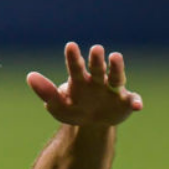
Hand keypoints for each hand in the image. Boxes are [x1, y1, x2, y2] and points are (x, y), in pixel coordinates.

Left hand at [28, 42, 142, 126]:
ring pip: (116, 77)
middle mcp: (97, 80)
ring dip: (117, 68)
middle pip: (97, 68)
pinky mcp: (125, 102)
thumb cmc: (74, 109)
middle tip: (96, 49)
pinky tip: (137, 105)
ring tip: (116, 57)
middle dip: (96, 60)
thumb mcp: (57, 105)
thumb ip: (45, 92)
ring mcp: (113, 90)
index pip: (75, 67)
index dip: (73, 57)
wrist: (92, 123)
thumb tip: (30, 76)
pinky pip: (131, 101)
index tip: (70, 46)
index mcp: (79, 80)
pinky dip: (135, 102)